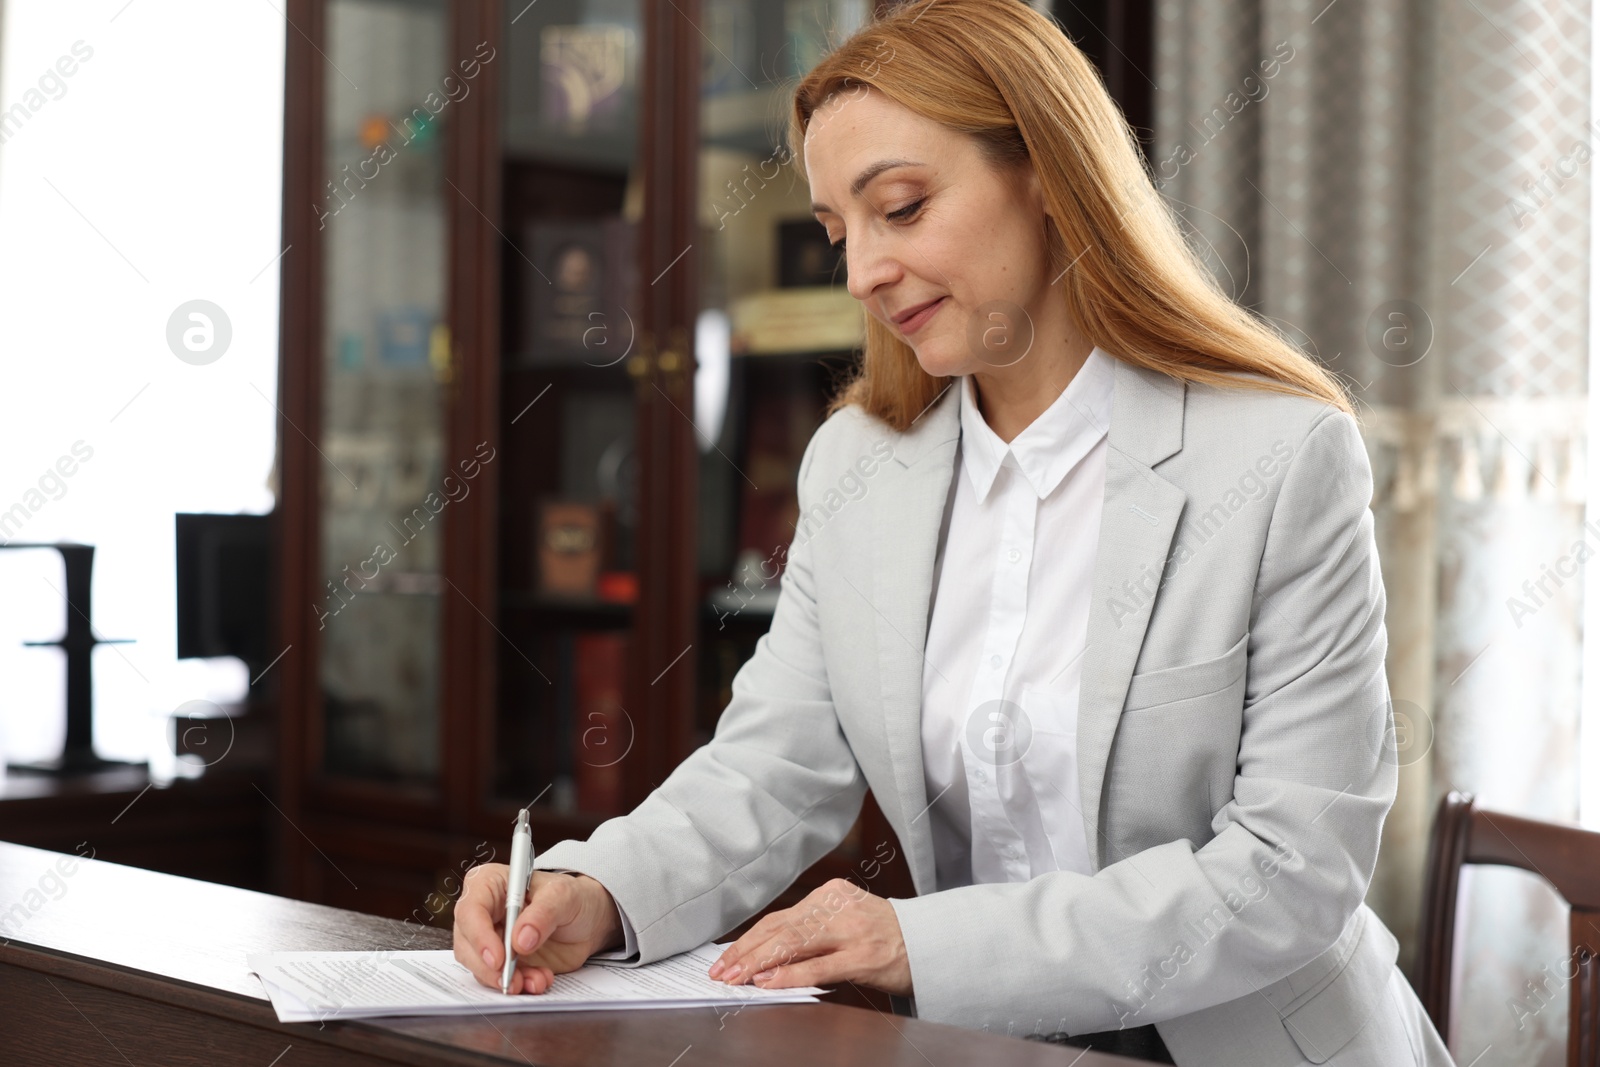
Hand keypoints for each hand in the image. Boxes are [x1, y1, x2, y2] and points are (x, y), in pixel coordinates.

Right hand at [452, 865, 622, 993]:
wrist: (588, 920)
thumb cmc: (571, 897)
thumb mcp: (564, 896)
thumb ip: (543, 914)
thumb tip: (520, 940)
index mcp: (490, 884)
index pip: (471, 910)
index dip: (479, 936)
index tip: (498, 958)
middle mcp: (484, 912)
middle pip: (467, 944)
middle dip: (487, 967)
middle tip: (511, 980)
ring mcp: (491, 939)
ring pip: (480, 966)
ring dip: (506, 979)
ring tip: (535, 981)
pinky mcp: (502, 962)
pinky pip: (499, 978)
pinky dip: (519, 984)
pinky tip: (538, 981)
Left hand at [707, 878, 911, 996]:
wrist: (930, 942)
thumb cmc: (882, 936)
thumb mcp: (844, 922)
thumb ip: (809, 932)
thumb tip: (763, 954)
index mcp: (830, 895)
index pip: (779, 918)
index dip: (748, 939)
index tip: (725, 957)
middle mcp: (838, 907)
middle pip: (780, 929)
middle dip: (746, 952)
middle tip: (721, 971)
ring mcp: (851, 931)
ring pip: (794, 944)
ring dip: (760, 963)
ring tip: (737, 977)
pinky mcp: (863, 956)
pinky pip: (819, 966)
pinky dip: (790, 974)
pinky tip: (769, 981)